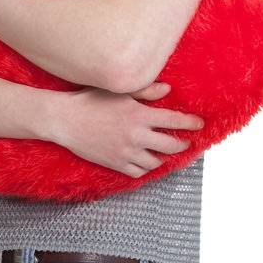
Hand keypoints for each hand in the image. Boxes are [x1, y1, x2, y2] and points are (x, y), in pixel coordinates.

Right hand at [47, 82, 206, 176]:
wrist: (64, 120)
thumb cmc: (90, 101)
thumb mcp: (119, 91)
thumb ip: (146, 91)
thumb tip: (167, 90)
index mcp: (139, 115)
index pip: (175, 121)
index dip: (191, 124)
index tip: (199, 124)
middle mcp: (136, 136)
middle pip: (170, 146)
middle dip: (182, 145)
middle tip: (185, 142)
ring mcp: (125, 152)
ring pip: (155, 162)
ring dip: (163, 158)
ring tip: (164, 154)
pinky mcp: (114, 163)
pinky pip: (137, 172)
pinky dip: (144, 168)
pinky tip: (145, 162)